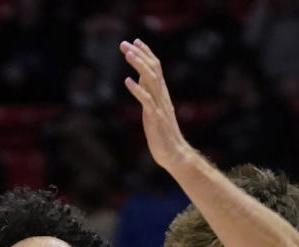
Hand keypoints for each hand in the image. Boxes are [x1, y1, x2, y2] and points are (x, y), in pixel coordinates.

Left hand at [120, 38, 191, 174]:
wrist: (174, 154)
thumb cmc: (163, 135)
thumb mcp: (154, 111)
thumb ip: (148, 94)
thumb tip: (139, 80)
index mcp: (162, 94)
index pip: (156, 67)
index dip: (146, 53)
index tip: (136, 41)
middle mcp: (162, 96)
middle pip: (152, 69)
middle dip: (139, 54)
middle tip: (124, 43)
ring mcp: (159, 106)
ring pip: (150, 80)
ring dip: (139, 66)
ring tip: (128, 54)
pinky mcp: (155, 118)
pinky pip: (146, 100)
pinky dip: (137, 90)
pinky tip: (127, 81)